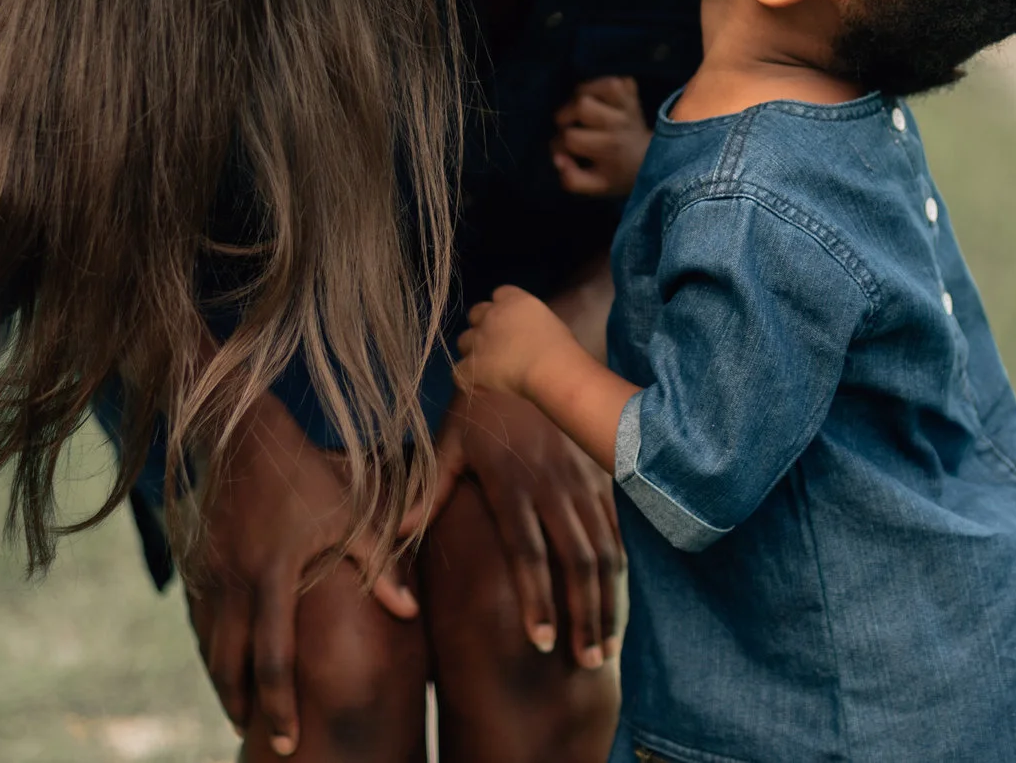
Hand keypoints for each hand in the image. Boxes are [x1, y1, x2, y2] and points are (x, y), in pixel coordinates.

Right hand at [184, 391, 429, 752]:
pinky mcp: (197, 562)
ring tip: (240, 707)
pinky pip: (199, 618)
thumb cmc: (305, 471)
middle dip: (241, 705)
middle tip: (255, 735)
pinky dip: (209, 646)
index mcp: (272, 577)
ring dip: (222, 679)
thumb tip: (409, 612)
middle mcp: (233, 583)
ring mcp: (208, 573)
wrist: (241, 430)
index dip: (279, 706)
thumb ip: (378, 562)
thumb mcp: (350, 512)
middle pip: (228, 665)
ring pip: (208, 645)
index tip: (285, 743)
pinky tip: (222, 658)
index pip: (272, 659)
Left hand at [437, 377, 623, 668]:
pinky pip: (616, 529)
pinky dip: (618, 570)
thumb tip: (397, 538)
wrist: (528, 354)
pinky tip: (616, 606)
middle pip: (574, 562)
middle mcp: (553, 485)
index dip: (536, 599)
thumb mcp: (447, 444)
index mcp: (514, 482)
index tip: (540, 643)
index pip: (528, 552)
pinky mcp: (599, 475)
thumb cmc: (479, 405)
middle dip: (581, 615)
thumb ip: (427, 494)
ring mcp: (582, 480)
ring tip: (601, 651)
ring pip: (602, 551)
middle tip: (582, 662)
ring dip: (605, 603)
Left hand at [456, 286, 580, 401]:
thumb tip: (526, 334)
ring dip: (473, 351)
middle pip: (475, 313)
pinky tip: (483, 388)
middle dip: (482, 326)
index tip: (511, 323)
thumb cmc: (561, 347)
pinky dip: (469, 380)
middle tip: (497, 344)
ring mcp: (479, 339)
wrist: (551, 368)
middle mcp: (492, 315)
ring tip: (488, 368)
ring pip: (463, 340)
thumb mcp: (548, 322)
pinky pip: (458, 372)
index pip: (499, 294)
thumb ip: (530, 321)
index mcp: (514, 300)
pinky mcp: (472, 365)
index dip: (502, 308)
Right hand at [551, 75, 650, 196]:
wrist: (651, 161)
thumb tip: (558, 159)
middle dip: (566, 114)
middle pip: (582, 105)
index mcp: (608, 146)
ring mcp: (629, 106)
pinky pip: (618, 80)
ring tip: (580, 107)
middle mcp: (619, 123)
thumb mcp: (595, 186)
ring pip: (603, 85)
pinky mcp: (634, 95)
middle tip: (567, 124)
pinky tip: (598, 97)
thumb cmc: (618, 174)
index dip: (559, 143)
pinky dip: (604, 84)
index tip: (564, 150)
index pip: (571, 137)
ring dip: (584, 93)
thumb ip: (572, 179)